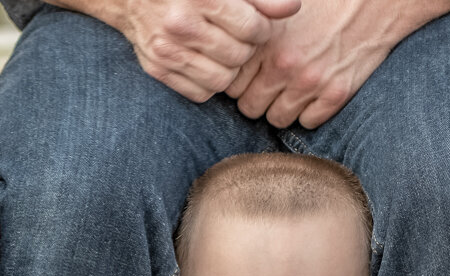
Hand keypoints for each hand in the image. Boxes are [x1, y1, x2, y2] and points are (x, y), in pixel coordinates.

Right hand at [114, 0, 300, 102]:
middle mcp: (181, 25)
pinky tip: (205, 62)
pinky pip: (201, 93)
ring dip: (230, 68)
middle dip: (246, 48)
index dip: (262, 28)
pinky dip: (208, 82)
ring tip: (224, 51)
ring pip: (223, 81)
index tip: (255, 25)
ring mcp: (166, 50)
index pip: (253, 28)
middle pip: (240, 56)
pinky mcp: (157, 70)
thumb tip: (293, 8)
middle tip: (238, 37)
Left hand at [224, 0, 409, 128]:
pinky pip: (307, 123)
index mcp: (266, 41)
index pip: (231, 83)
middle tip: (267, 86)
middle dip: (255, 99)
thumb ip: (254, 27)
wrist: (375, 2)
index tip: (248, 76)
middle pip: (249, 108)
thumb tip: (229, 45)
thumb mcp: (280, 6)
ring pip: (276, 120)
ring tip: (289, 91)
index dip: (237, 81)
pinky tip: (312, 94)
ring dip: (280, 109)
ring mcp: (311, 83)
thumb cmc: (325, 0)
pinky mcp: (336, 95)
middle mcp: (285, 65)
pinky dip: (307, 113)